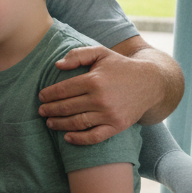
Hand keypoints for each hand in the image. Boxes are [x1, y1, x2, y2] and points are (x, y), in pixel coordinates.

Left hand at [39, 44, 169, 144]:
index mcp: (94, 80)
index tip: (41, 97)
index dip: (49, 94)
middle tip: (41, 111)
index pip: (63, 90)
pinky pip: (95, 136)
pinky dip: (79, 139)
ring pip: (77, 122)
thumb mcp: (101, 53)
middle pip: (67, 107)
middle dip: (50, 110)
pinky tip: (67, 137)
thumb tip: (57, 65)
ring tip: (49, 122)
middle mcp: (100, 98)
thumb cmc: (121, 67)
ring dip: (60, 124)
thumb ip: (78, 55)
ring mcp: (109, 114)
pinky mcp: (117, 126)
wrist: (150, 83)